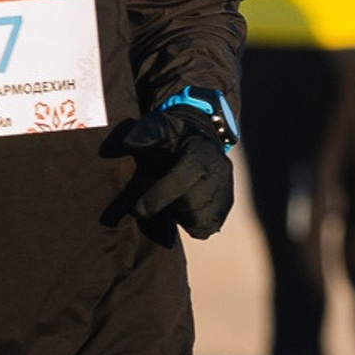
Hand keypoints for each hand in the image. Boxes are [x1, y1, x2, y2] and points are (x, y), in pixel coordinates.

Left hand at [110, 105, 233, 238]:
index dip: (159, 196)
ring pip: (199, 218)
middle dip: (167, 207)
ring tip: (169, 202)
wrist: (201, 140)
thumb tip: (128, 144)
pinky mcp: (226, 204)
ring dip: (179, 216)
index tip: (138, 209)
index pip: (184, 177)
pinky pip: (207, 227)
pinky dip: (191, 224)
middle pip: (191, 203)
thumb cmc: (172, 138)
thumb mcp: (159, 128)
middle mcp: (219, 169)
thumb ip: (145, 134)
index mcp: (201, 151)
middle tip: (149, 205)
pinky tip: (182, 210)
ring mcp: (226, 188)